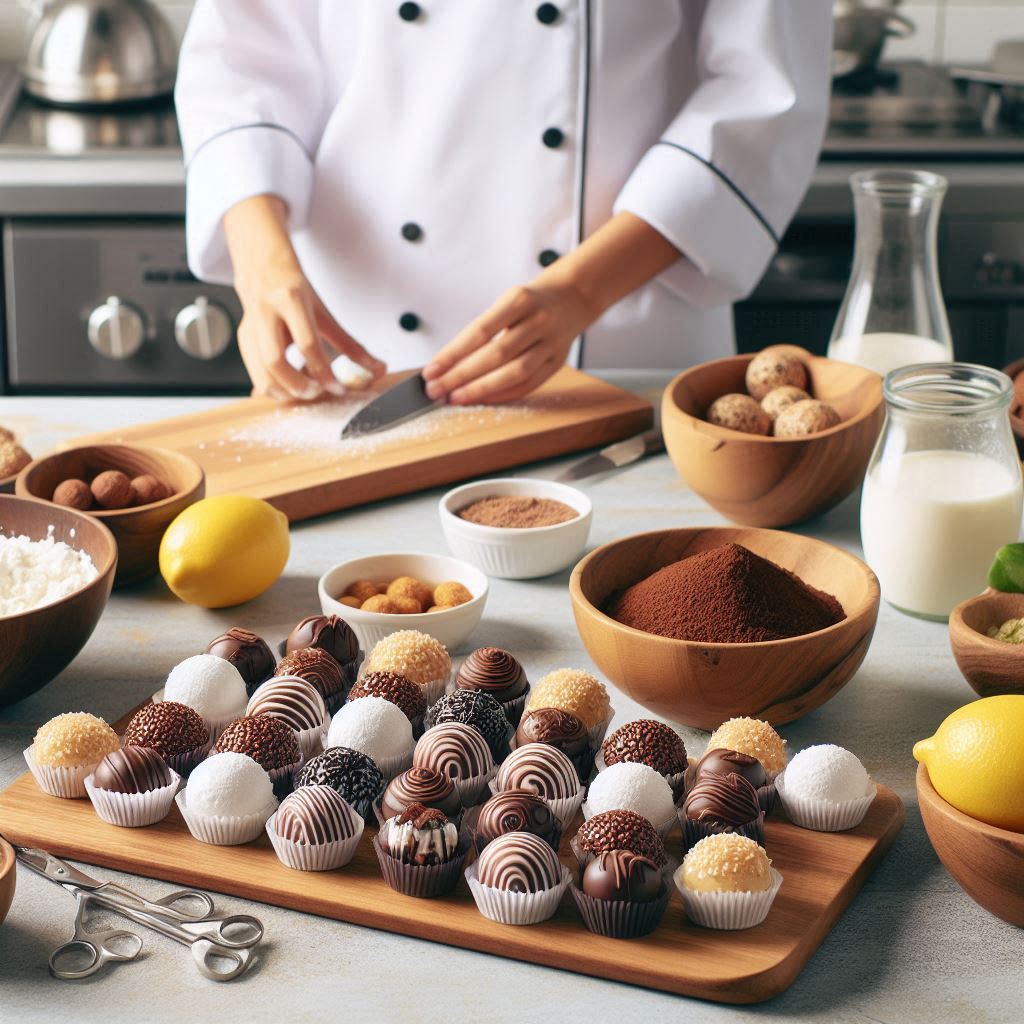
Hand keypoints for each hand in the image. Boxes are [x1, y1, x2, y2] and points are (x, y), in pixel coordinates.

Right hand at [226, 196, 385, 399]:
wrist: (260, 262)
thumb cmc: (292, 286)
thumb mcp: (323, 311)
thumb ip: (349, 344)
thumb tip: (377, 369)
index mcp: (290, 298)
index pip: (308, 344)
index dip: (324, 371)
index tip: (338, 388)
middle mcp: (266, 311)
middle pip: (274, 360)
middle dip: (297, 385)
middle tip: (316, 392)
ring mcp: (249, 325)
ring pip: (259, 369)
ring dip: (282, 390)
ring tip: (303, 393)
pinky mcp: (243, 337)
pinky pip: (253, 370)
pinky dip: (270, 386)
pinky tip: (287, 389)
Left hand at [423, 278, 595, 404]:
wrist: (573, 297)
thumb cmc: (530, 302)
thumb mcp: (505, 302)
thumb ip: (481, 330)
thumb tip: (446, 363)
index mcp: (519, 300)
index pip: (480, 331)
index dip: (453, 354)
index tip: (431, 370)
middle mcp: (538, 321)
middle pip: (496, 354)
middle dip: (461, 376)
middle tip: (436, 389)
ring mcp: (551, 343)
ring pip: (514, 373)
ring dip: (481, 389)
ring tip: (455, 398)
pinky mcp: (557, 362)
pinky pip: (528, 384)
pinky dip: (503, 395)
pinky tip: (483, 400)